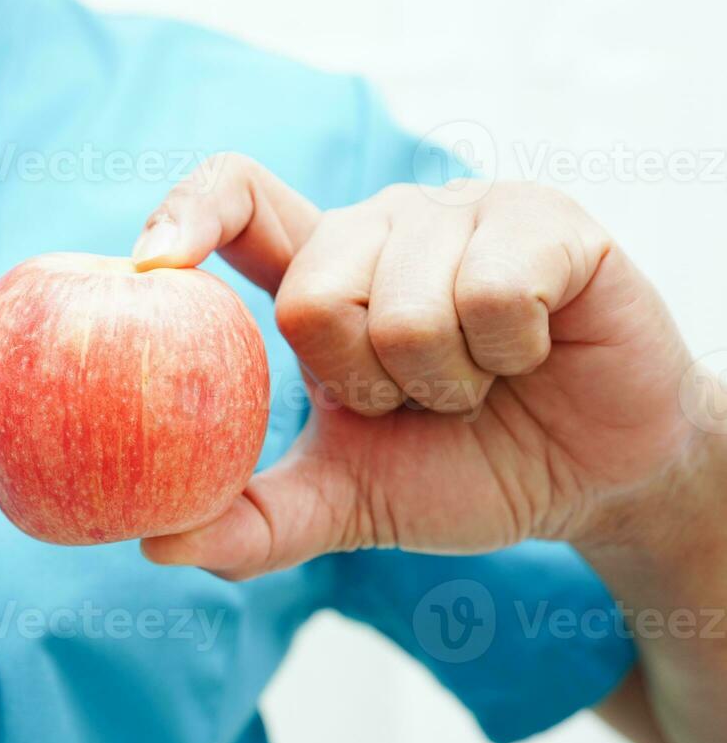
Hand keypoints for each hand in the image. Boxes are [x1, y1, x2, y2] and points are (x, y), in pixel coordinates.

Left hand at [133, 155, 701, 579]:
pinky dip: (509, 355)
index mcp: (320, 272)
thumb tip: (154, 543)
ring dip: (443, 380)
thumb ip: (253, 519)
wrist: (591, 481)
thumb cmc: (459, 471)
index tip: (151, 267)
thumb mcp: (345, 502)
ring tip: (478, 381)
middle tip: (411, 401)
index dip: (189, 214)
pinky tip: (529, 354)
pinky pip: (491, 293)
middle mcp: (379, 226)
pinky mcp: (544, 221)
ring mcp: (461, 213)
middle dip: (361, 384)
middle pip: (311, 294)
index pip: (237, 199)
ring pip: (404, 304)